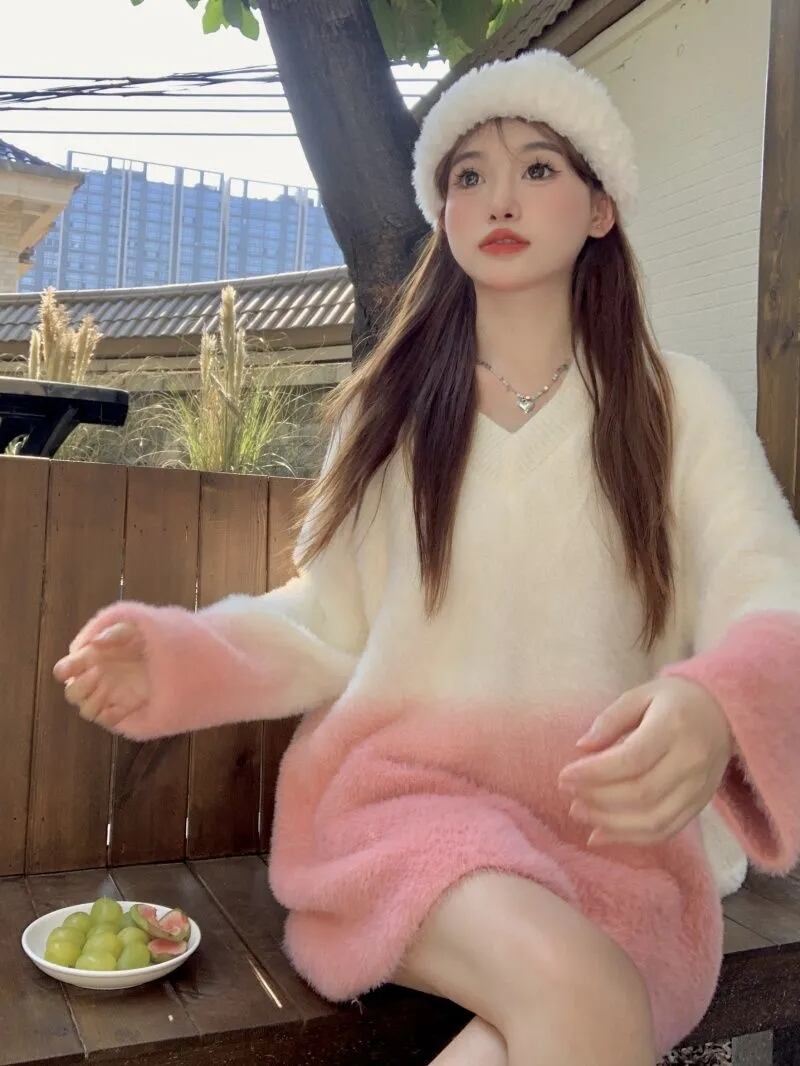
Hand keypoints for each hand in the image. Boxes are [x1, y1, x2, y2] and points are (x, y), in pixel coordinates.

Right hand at [52, 621, 149, 731]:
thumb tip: (95, 642)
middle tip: (98, 674)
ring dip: (92, 702)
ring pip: (86, 709)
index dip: (64, 670)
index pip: (65, 669)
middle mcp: (95, 679)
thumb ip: (113, 632)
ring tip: (108, 689)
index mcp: (90, 658)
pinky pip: (107, 719)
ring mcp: (108, 695)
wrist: (173, 655)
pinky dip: (109, 716)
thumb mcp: (131, 627)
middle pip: (72, 692)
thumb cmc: (147, 638)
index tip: (69, 669)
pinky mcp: (123, 708)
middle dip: (80, 685)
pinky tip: (119, 707)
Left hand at [557, 676, 734, 846]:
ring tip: (579, 812)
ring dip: (611, 823)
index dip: (594, 773)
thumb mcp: (641, 694)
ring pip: (653, 820)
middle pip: (641, 794)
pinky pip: (666, 831)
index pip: (631, 760)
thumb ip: (610, 719)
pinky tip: (601, 833)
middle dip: (598, 799)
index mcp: (673, 727)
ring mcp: (699, 788)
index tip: (564, 776)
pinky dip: (631, 838)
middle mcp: (691, 761)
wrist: (725, 712)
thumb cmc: (675, 700)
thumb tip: (581, 748)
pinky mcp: (699, 805)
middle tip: (568, 794)